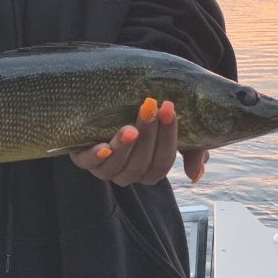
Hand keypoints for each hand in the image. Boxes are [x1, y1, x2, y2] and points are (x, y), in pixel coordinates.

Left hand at [69, 98, 209, 186]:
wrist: (113, 104)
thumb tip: (194, 173)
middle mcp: (128, 173)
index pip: (162, 163)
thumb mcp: (171, 130)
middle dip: (148, 137)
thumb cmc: (146, 120)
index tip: (170, 109)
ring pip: (116, 168)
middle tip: (151, 107)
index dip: (168, 139)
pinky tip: (103, 147)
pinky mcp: (83, 158)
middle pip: (140, 164)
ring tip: (130, 129)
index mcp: (150, 170)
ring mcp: (105, 168)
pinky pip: (88, 164)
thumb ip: (192, 150)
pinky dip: (96, 157)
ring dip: (124, 148)